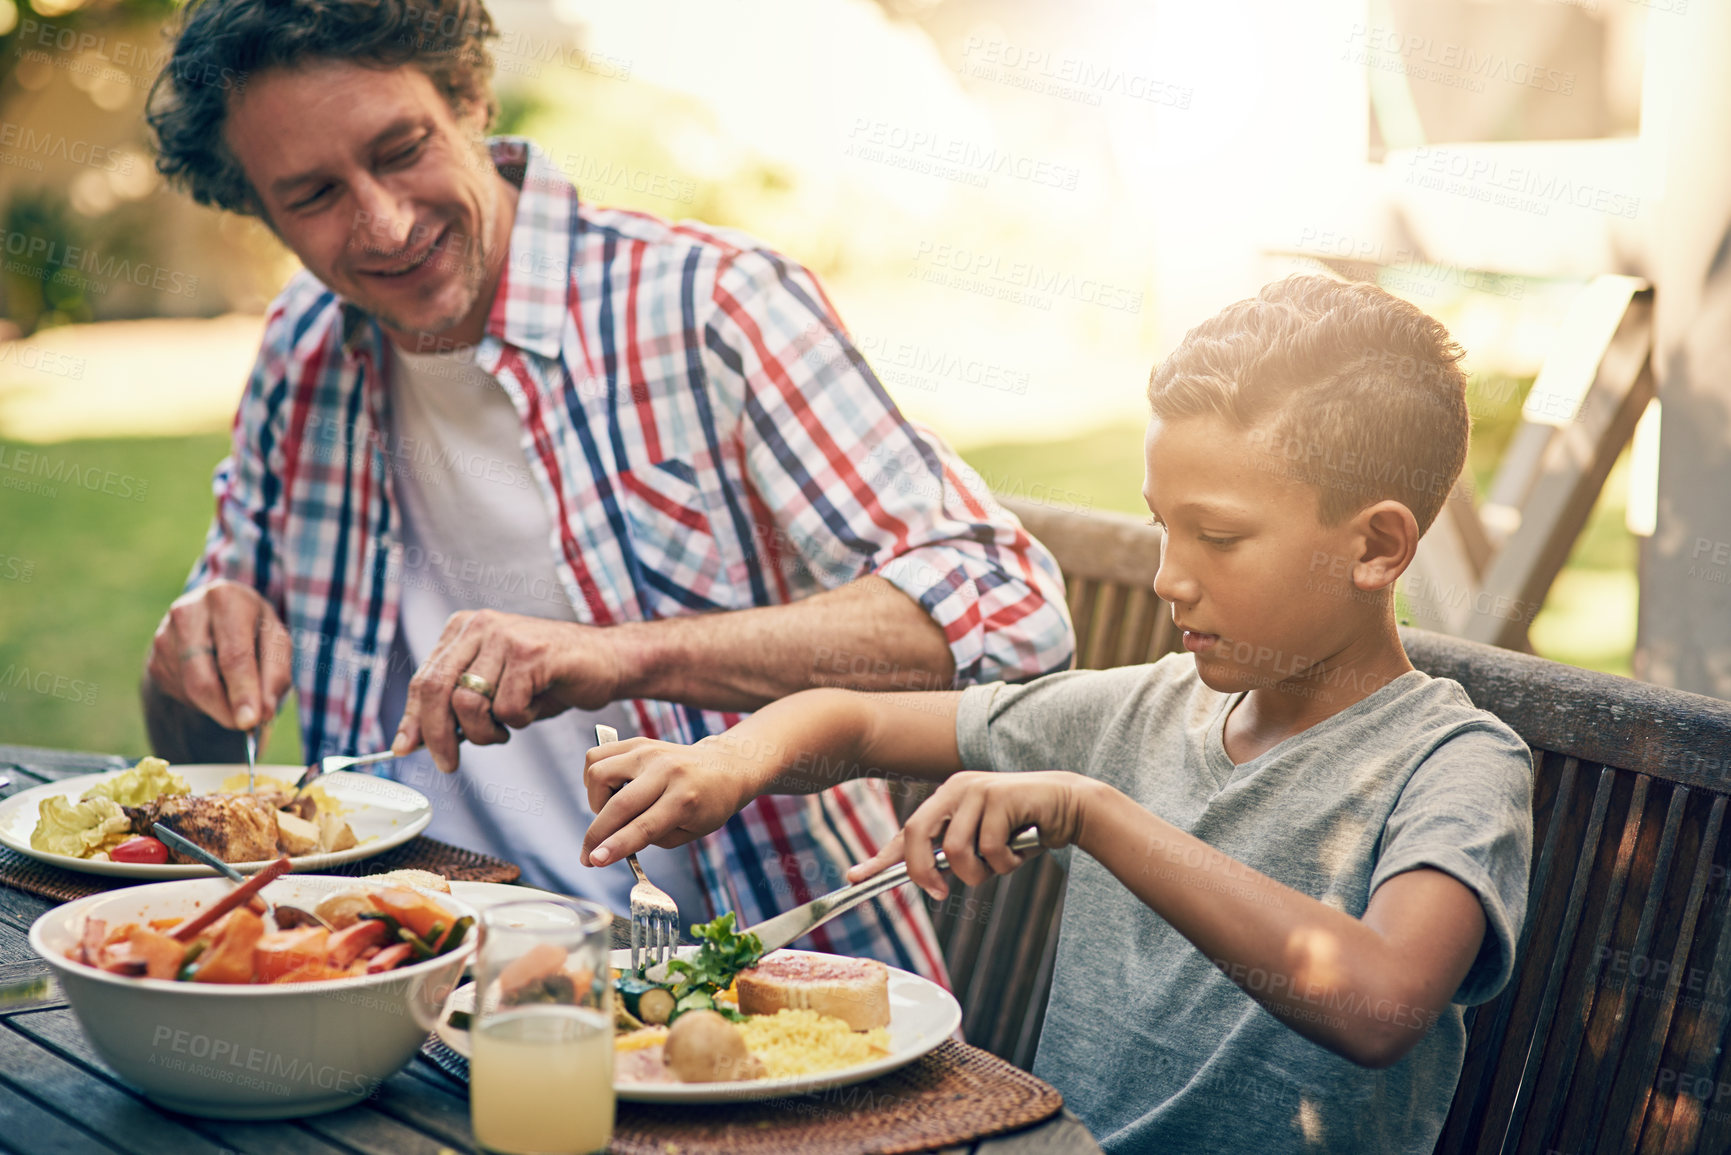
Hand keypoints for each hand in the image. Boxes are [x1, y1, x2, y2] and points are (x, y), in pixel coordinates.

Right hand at [146, 580, 291, 732]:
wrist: (217, 614)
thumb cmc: (254, 628)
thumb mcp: (276, 641)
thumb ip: (275, 675)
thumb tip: (262, 714)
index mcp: (225, 600)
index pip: (233, 655)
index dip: (242, 691)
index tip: (250, 721)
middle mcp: (187, 613)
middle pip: (202, 678)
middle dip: (225, 709)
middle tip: (246, 726)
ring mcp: (164, 638)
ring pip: (191, 691)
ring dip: (218, 705)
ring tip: (237, 690)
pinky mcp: (154, 661)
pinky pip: (181, 695)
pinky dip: (203, 702)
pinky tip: (216, 684)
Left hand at [393, 609, 623, 771]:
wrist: (609, 661)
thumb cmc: (551, 678)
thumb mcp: (495, 688)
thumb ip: (456, 704)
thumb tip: (411, 739)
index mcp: (464, 628)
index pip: (424, 679)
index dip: (412, 719)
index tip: (405, 748)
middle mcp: (480, 625)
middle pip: (436, 689)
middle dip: (437, 736)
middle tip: (448, 763)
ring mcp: (506, 636)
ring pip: (469, 704)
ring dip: (486, 732)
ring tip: (507, 728)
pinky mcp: (532, 653)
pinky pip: (508, 708)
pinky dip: (519, 722)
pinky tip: (535, 706)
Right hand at [579, 736, 759, 866]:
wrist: (724, 767)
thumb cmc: (707, 805)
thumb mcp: (689, 832)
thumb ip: (651, 838)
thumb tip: (610, 841)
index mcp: (685, 798)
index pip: (644, 826)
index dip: (615, 846)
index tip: (593, 861)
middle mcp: (666, 771)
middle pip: (618, 804)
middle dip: (596, 835)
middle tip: (588, 855)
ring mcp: (649, 752)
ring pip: (599, 773)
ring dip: (595, 801)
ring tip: (610, 812)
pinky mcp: (638, 743)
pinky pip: (597, 756)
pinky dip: (593, 777)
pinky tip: (608, 790)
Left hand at [845, 771, 1095, 900]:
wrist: (1068, 805)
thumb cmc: (1023, 829)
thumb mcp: (983, 841)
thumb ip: (955, 853)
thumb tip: (928, 880)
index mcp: (946, 799)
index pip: (906, 831)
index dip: (880, 858)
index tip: (856, 877)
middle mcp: (955, 789)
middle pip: (917, 836)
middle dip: (923, 872)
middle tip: (938, 893)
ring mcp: (976, 790)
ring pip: (956, 850)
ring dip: (978, 873)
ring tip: (999, 865)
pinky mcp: (1000, 797)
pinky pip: (990, 849)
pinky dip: (1005, 863)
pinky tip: (1020, 851)